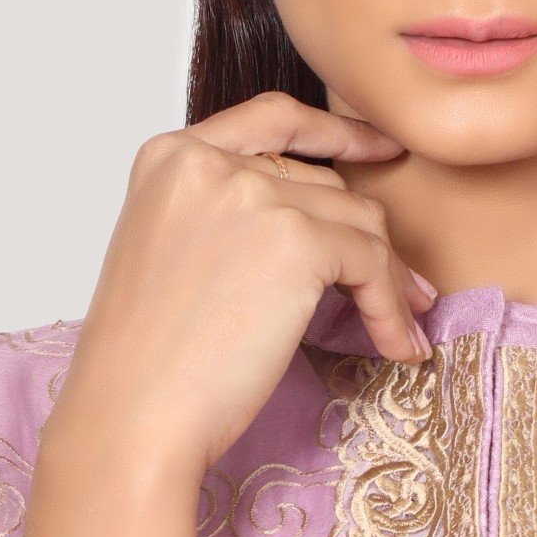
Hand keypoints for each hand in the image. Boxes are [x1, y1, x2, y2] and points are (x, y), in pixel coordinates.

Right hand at [46, 93, 435, 487]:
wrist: (132, 417)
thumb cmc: (147, 364)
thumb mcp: (173, 257)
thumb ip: (227, 218)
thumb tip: (323, 228)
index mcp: (169, 157)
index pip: (272, 119)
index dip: (336, 131)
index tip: (381, 148)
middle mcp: (209, 161)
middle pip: (324, 184)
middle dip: (367, 241)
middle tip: (403, 290)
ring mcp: (252, 195)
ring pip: (358, 222)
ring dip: (388, 281)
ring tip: (402, 329)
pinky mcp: (295, 241)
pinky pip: (371, 264)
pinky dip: (391, 308)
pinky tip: (397, 345)